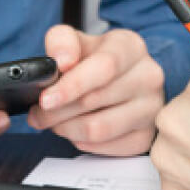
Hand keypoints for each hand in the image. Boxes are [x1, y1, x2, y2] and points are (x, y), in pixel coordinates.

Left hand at [28, 26, 163, 155]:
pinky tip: (77, 130)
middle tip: (38, 114)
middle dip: (56, 112)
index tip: (45, 99)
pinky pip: (104, 147)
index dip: (71, 86)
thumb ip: (62, 41)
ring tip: (55, 122)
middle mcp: (148, 77)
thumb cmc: (95, 62)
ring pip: (98, 130)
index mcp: (131, 47)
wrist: (120, 80)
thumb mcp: (76, 42)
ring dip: (66, 129)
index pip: (104, 67)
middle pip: (94, 101)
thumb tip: (61, 61)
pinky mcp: (146, 136)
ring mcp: (151, 109)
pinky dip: (82, 142)